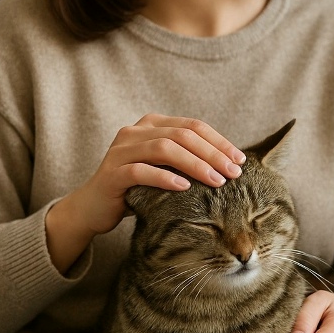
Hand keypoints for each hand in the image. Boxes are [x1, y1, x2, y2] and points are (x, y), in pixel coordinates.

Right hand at [46, 114, 244, 271]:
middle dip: (212, 154)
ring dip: (194, 164)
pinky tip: (184, 187)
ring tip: (216, 181)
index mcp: (151, 124)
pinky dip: (165, 178)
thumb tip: (230, 165)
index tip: (240, 160)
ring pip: (163, 148)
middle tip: (233, 173)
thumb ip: (186, 160)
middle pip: (182, 135)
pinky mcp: (112, 173)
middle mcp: (134, 131)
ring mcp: (121, 150)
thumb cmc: (137, 189)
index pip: (192, 126)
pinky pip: (141, 171)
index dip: (219, 141)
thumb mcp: (164, 169)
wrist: (94, 208)